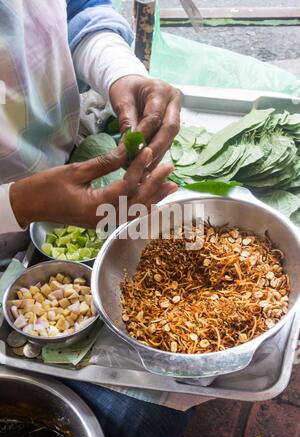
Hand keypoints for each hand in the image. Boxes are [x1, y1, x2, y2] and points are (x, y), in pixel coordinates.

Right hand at [10, 145, 176, 228]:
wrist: (29, 206)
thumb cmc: (46, 187)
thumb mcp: (75, 171)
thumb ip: (104, 164)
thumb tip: (128, 150)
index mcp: (95, 207)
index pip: (126, 188)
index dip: (139, 169)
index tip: (148, 151)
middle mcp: (103, 219)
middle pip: (137, 204)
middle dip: (155, 186)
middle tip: (170, 169)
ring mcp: (103, 223)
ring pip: (135, 213)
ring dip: (154, 198)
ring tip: (171, 185)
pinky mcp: (101, 222)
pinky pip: (127, 216)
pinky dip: (142, 206)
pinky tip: (153, 199)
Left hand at [110, 76, 180, 169]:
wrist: (131, 85)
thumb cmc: (126, 90)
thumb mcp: (122, 101)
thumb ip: (126, 123)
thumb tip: (126, 148)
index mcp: (161, 90)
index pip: (154, 116)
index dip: (144, 135)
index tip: (132, 151)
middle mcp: (173, 102)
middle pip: (170, 129)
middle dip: (157, 148)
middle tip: (144, 164)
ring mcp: (175, 114)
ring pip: (170, 138)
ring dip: (157, 155)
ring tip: (144, 170)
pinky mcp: (172, 126)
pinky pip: (167, 142)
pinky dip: (157, 155)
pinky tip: (147, 166)